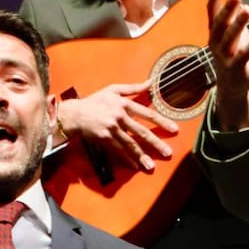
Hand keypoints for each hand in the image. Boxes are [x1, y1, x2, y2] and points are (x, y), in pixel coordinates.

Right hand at [62, 82, 178, 171]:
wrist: (75, 113)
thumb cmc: (94, 100)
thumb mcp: (113, 89)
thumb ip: (133, 88)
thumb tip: (151, 83)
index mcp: (124, 103)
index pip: (147, 114)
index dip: (162, 122)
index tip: (174, 130)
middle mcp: (120, 116)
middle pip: (142, 132)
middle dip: (156, 143)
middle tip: (168, 153)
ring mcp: (112, 128)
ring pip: (130, 144)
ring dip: (142, 156)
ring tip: (151, 166)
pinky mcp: (104, 138)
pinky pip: (118, 150)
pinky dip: (127, 159)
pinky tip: (135, 166)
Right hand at [207, 0, 248, 131]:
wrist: (231, 85)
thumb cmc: (232, 51)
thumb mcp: (231, 28)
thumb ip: (229, 6)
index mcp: (214, 30)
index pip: (212, 10)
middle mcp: (216, 41)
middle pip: (219, 22)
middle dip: (226, 8)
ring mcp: (225, 54)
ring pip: (230, 37)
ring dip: (238, 23)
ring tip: (247, 9)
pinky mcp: (236, 66)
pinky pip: (244, 54)